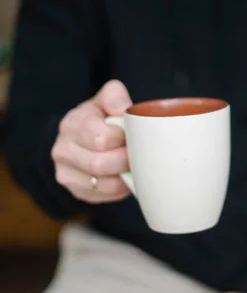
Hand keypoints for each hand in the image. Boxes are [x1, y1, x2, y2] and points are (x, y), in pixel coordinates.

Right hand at [52, 80, 132, 202]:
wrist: (78, 140)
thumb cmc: (98, 119)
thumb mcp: (104, 100)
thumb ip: (114, 96)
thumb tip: (124, 110)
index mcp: (71, 124)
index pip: (101, 138)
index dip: (123, 139)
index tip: (132, 135)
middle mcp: (62, 150)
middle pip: (100, 163)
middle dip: (125, 159)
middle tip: (138, 154)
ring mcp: (66, 174)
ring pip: (103, 183)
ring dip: (124, 176)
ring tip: (134, 165)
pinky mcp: (76, 191)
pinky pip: (104, 196)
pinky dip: (120, 188)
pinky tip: (125, 177)